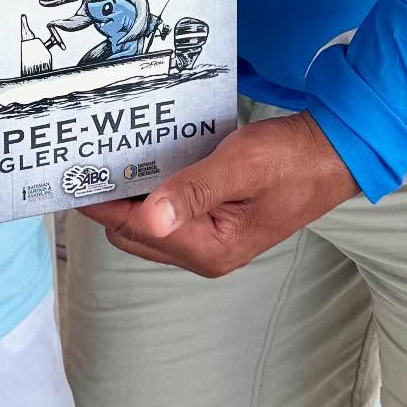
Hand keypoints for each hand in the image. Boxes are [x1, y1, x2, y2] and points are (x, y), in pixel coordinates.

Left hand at [81, 111, 358, 276]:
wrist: (333, 154)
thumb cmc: (292, 160)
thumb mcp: (240, 167)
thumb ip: (192, 191)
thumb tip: (149, 217)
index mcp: (210, 249)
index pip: (133, 228)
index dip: (100, 201)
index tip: (73, 173)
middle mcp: (205, 253)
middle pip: (132, 231)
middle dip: (109, 199)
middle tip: (88, 157)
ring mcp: (209, 238)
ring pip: (147, 221)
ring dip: (128, 194)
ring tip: (109, 156)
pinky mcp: (214, 220)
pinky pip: (166, 209)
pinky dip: (150, 189)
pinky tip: (144, 160)